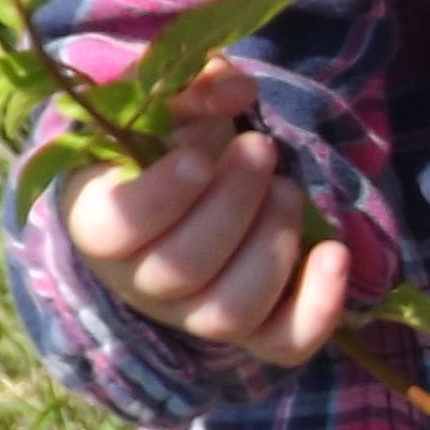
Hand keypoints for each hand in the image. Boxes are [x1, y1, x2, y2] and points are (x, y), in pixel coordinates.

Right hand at [58, 57, 350, 368]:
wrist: (180, 186)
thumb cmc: (161, 139)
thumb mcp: (161, 100)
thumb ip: (189, 84)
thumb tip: (235, 90)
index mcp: (96, 219)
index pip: (113, 230)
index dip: (162, 196)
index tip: (201, 156)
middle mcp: (137, 280)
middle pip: (181, 269)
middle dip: (234, 204)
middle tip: (260, 149)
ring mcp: (192, 313)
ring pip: (229, 312)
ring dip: (271, 245)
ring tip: (286, 191)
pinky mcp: (249, 329)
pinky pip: (282, 345)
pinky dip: (318, 307)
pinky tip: (333, 252)